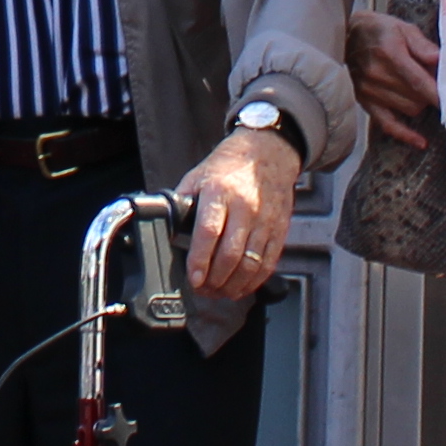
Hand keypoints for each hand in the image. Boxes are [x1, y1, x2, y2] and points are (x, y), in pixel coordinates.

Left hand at [180, 126, 299, 301]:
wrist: (268, 153)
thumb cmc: (229, 166)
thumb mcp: (198, 177)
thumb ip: (182, 203)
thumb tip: (166, 230)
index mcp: (219, 192)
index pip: (209, 232)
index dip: (200, 260)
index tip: (193, 278)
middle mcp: (245, 208)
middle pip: (230, 254)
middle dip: (214, 280)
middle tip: (203, 290)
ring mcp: (265, 221)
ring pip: (250, 264)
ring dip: (232, 285)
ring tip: (218, 292)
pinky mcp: (279, 230)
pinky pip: (267, 264)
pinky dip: (253, 282)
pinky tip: (240, 287)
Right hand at [355, 5, 441, 148]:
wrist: (344, 35)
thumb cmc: (377, 30)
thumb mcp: (402, 28)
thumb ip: (423, 46)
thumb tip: (441, 60)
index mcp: (390, 54)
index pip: (420, 82)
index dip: (439, 94)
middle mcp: (378, 75)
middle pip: (418, 98)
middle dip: (431, 93)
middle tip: (433, 82)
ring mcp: (370, 91)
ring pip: (410, 110)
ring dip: (420, 103)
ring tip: (418, 89)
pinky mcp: (365, 102)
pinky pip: (388, 125)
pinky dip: (405, 134)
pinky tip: (420, 141)